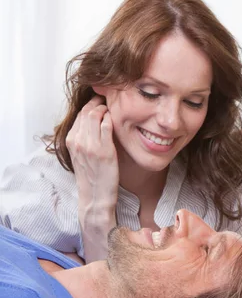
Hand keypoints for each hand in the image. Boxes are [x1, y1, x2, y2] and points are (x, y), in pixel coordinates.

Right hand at [66, 96, 118, 217]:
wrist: (95, 196)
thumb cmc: (91, 176)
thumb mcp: (80, 155)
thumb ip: (82, 138)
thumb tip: (91, 122)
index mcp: (70, 141)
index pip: (79, 114)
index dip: (90, 105)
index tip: (99, 102)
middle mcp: (77, 141)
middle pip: (86, 111)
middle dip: (98, 102)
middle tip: (108, 101)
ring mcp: (90, 145)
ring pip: (95, 115)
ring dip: (105, 108)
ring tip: (112, 110)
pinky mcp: (104, 150)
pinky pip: (107, 125)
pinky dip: (111, 118)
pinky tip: (116, 120)